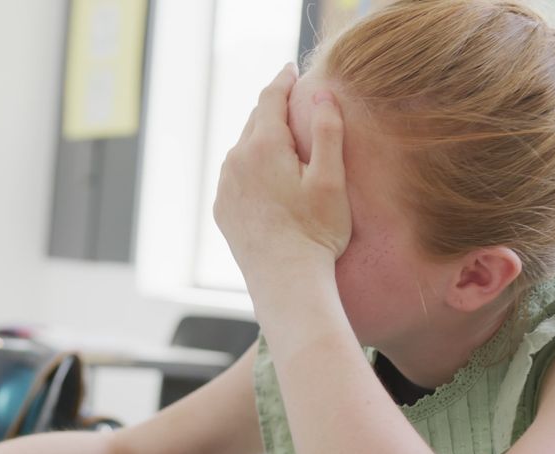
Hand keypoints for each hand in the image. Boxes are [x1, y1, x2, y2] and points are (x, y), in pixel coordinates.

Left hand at [213, 64, 349, 287]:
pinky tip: (266, 178)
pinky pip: (236, 176)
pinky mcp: (222, 209)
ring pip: (243, 149)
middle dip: (273, 110)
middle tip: (291, 104)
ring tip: (281, 142)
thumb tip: (320, 93)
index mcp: (264, 146)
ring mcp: (225, 186)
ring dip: (261, 140)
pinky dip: (250, 168)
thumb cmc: (316, 233)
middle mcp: (236, 160)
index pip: (270, 98)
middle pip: (255, 121)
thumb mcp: (331, 180)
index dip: (283, 80)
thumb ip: (327, 132)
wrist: (286, 281)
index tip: (291, 70)